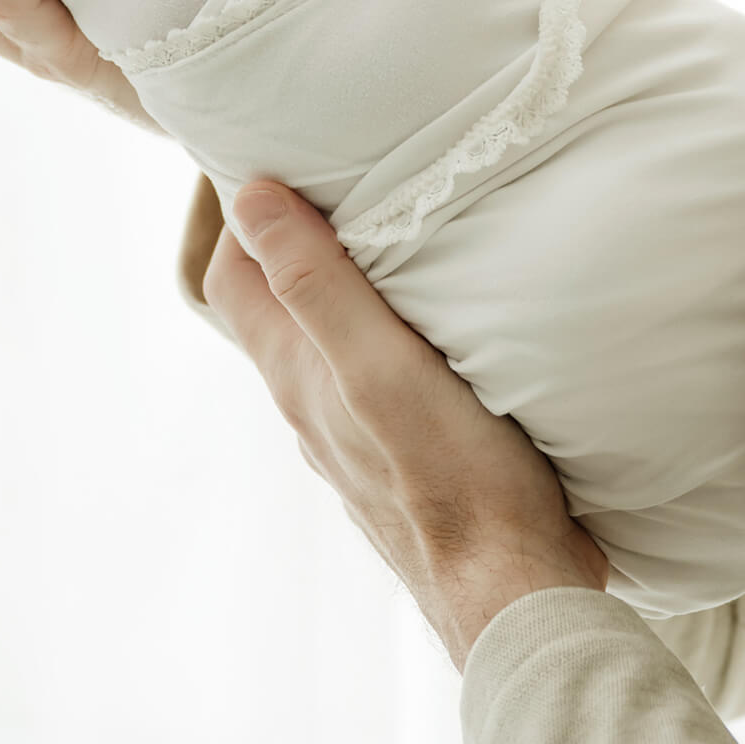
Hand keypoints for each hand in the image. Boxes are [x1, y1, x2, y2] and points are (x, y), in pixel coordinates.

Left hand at [205, 180, 607, 668]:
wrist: (513, 595)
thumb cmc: (456, 477)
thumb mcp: (380, 366)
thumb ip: (317, 284)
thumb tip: (251, 198)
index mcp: (295, 375)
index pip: (231, 272)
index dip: (240, 205)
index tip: (278, 148)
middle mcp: (310, 407)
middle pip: (271, 302)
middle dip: (285, 233)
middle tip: (331, 170)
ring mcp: (353, 438)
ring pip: (322, 338)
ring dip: (337, 280)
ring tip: (385, 225)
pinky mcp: (402, 456)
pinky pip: (367, 373)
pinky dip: (378, 327)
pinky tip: (431, 316)